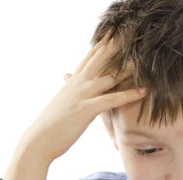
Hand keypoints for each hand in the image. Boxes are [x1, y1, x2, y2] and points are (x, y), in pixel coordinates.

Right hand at [15, 37, 146, 163]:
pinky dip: (129, 95)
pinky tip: (143, 91)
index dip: (101, 46)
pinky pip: (112, 100)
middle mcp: (77, 84)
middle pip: (100, 60)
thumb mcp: (60, 102)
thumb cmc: (50, 125)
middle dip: (115, 48)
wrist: (38, 140)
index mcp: (72, 82)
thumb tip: (67, 77)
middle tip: (132, 38)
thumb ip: (68, 88)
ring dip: (127, 69)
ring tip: (144, 61)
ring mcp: (82, 95)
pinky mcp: (87, 109)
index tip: (113, 36)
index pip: (88, 58)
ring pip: (109, 77)